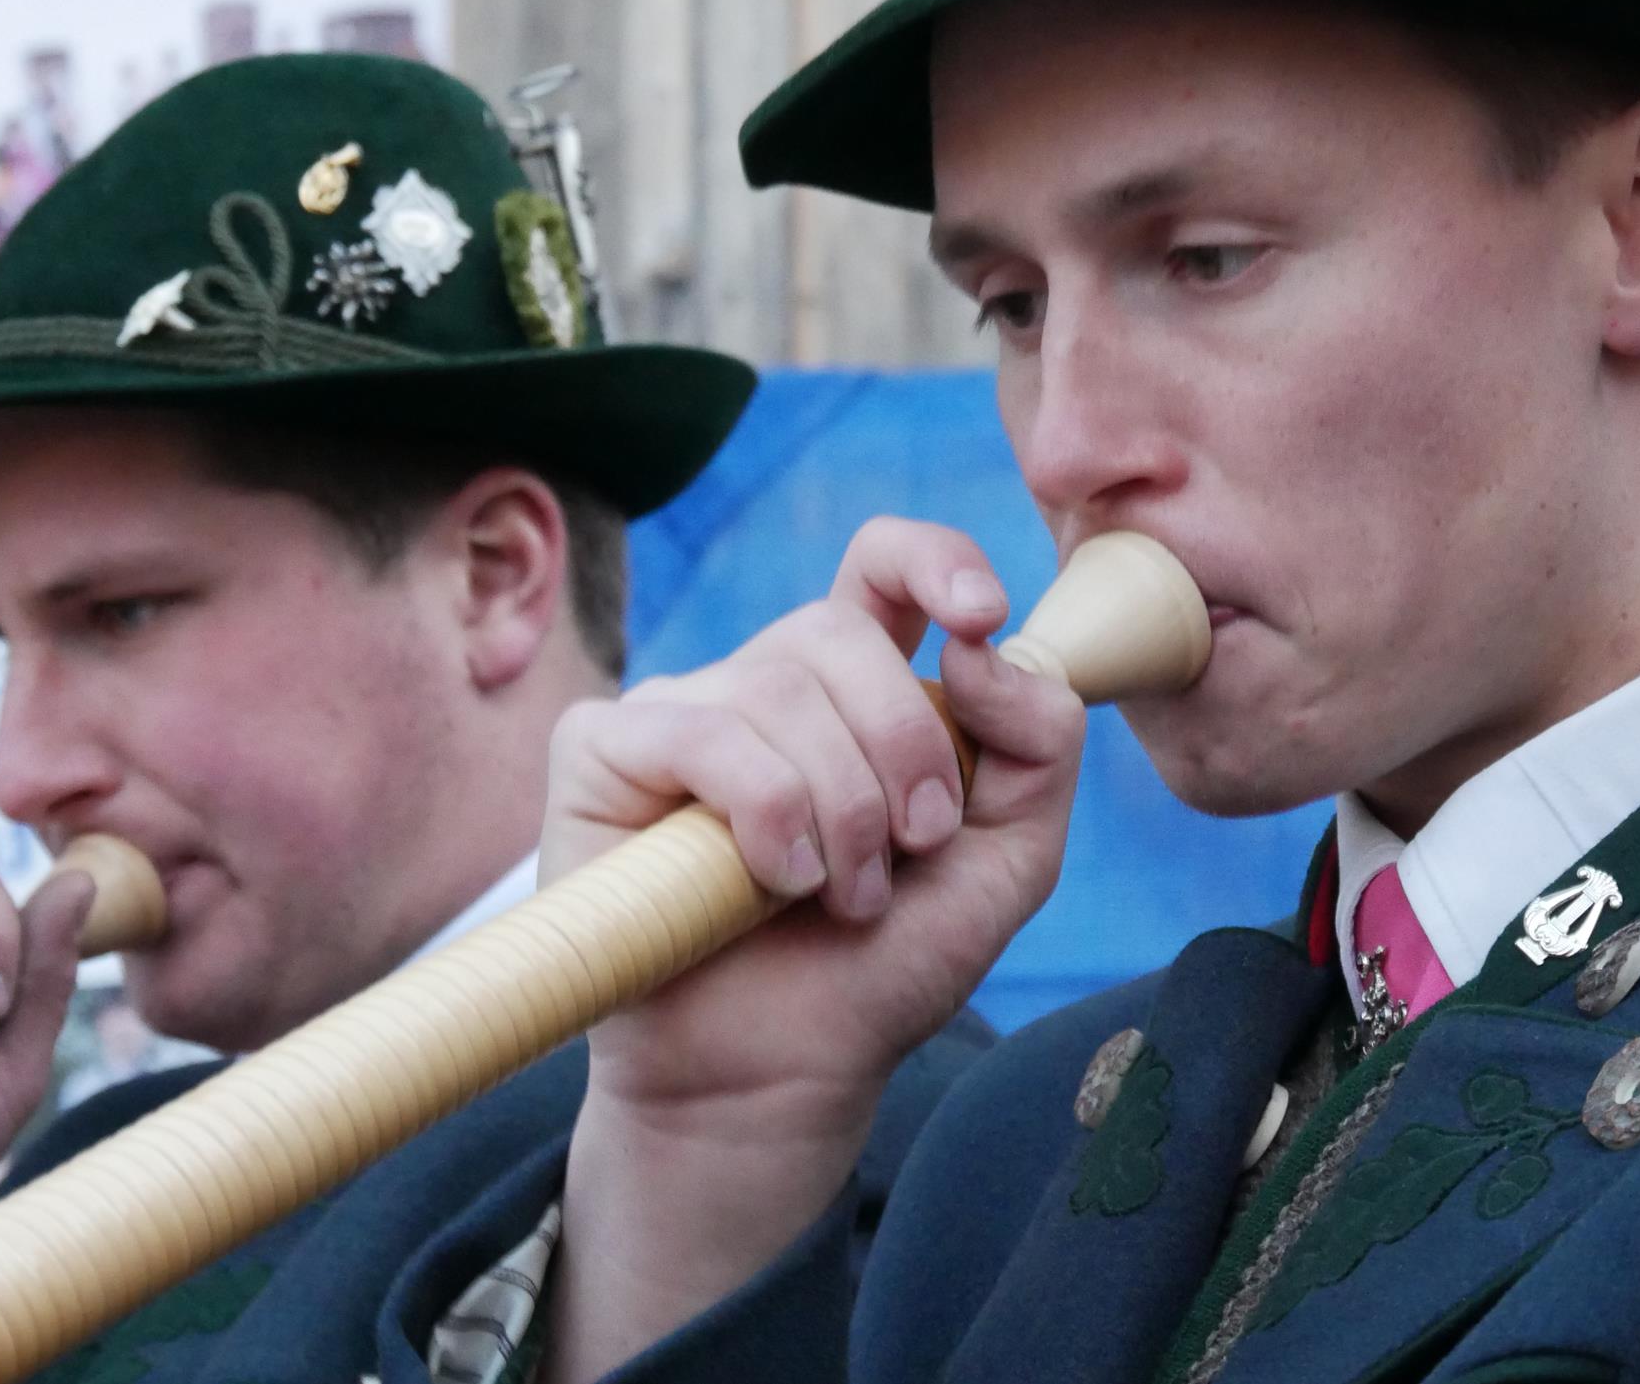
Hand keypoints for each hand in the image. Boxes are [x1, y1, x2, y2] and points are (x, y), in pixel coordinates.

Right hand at [539, 518, 1083, 1374]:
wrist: (781, 1078)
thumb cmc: (883, 966)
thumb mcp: (1008, 857)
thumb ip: (1038, 741)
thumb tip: (978, 644)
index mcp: (857, 689)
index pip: (884, 565)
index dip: (935, 560)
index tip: (980, 620)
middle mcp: (760, 684)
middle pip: (838, 633)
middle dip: (901, 746)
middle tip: (914, 847)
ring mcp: (676, 712)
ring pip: (776, 690)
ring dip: (839, 809)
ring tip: (844, 896)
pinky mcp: (601, 753)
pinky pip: (696, 732)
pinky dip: (761, 812)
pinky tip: (770, 883)